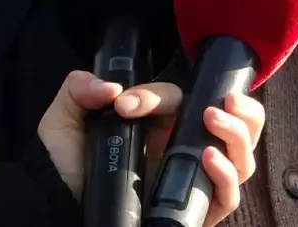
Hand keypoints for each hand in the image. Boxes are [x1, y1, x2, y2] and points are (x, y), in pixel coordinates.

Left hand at [36, 70, 265, 226]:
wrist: (57, 208)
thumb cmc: (64, 168)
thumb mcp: (64, 120)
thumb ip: (79, 88)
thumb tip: (110, 87)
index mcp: (160, 125)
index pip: (182, 100)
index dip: (159, 96)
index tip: (125, 106)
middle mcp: (182, 151)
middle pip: (234, 126)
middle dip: (240, 110)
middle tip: (221, 103)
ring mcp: (192, 180)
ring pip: (240, 157)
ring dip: (237, 136)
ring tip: (214, 123)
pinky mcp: (194, 211)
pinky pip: (228, 195)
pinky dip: (227, 174)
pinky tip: (209, 157)